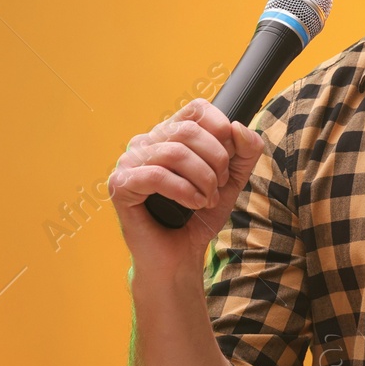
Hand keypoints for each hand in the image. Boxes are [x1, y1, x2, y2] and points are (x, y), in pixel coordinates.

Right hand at [109, 98, 265, 273]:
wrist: (180, 257)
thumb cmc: (200, 216)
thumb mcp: (232, 180)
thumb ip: (245, 151)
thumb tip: (238, 127)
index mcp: (169, 134)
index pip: (198, 108)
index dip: (221, 129)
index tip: (229, 160)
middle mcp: (146, 142)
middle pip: (189, 130)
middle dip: (216, 161)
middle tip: (218, 188)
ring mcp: (129, 162)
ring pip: (175, 153)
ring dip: (202, 180)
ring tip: (207, 200)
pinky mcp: (120, 185)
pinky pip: (156, 176)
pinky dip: (184, 191)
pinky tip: (193, 205)